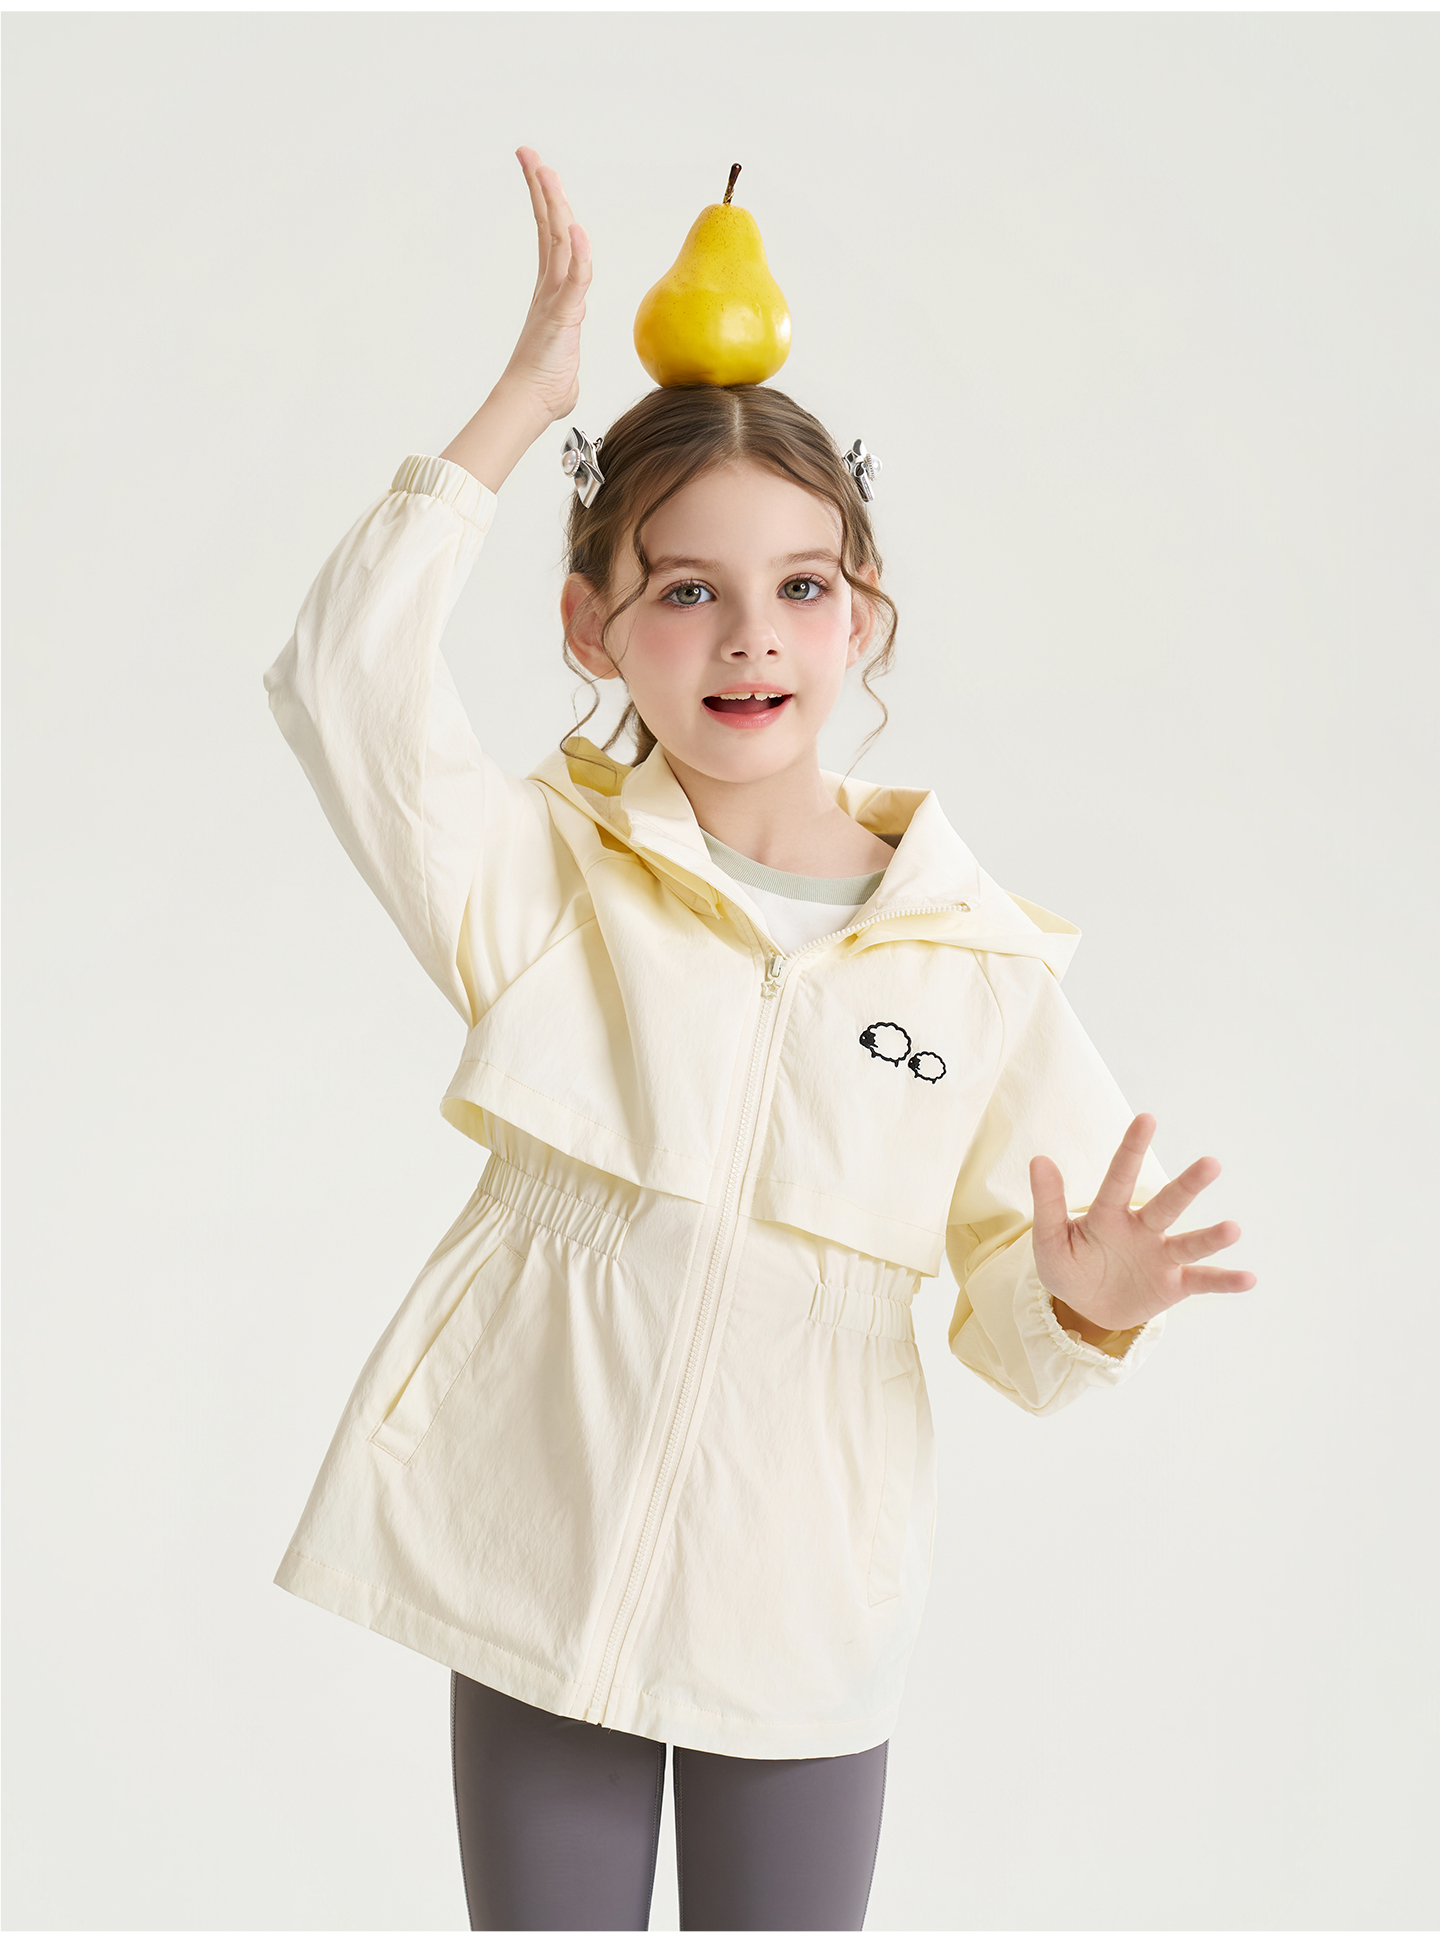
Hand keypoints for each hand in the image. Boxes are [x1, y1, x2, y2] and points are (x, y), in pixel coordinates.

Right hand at [500, 146, 592, 425]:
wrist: (532, 402)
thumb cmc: (545, 384)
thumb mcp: (564, 353)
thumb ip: (567, 349)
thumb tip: (566, 371)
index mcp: (552, 289)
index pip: (550, 235)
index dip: (545, 202)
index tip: (536, 170)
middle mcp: (551, 287)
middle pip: (549, 227)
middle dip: (541, 188)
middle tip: (529, 154)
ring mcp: (555, 298)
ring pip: (558, 242)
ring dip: (554, 206)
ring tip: (545, 172)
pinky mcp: (563, 315)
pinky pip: (574, 281)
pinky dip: (579, 255)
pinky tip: (578, 231)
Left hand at [1029, 1113, 1255, 1339]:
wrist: (1087, 1307)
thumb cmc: (1069, 1266)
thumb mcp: (1049, 1240)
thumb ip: (1049, 1203)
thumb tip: (1039, 1159)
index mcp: (1108, 1215)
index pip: (1120, 1178)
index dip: (1131, 1149)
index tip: (1147, 1118)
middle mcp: (1142, 1229)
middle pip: (1166, 1204)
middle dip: (1187, 1186)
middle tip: (1211, 1163)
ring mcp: (1161, 1256)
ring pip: (1189, 1243)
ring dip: (1211, 1237)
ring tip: (1233, 1228)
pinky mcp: (1174, 1284)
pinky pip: (1202, 1280)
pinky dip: (1224, 1281)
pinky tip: (1249, 1278)